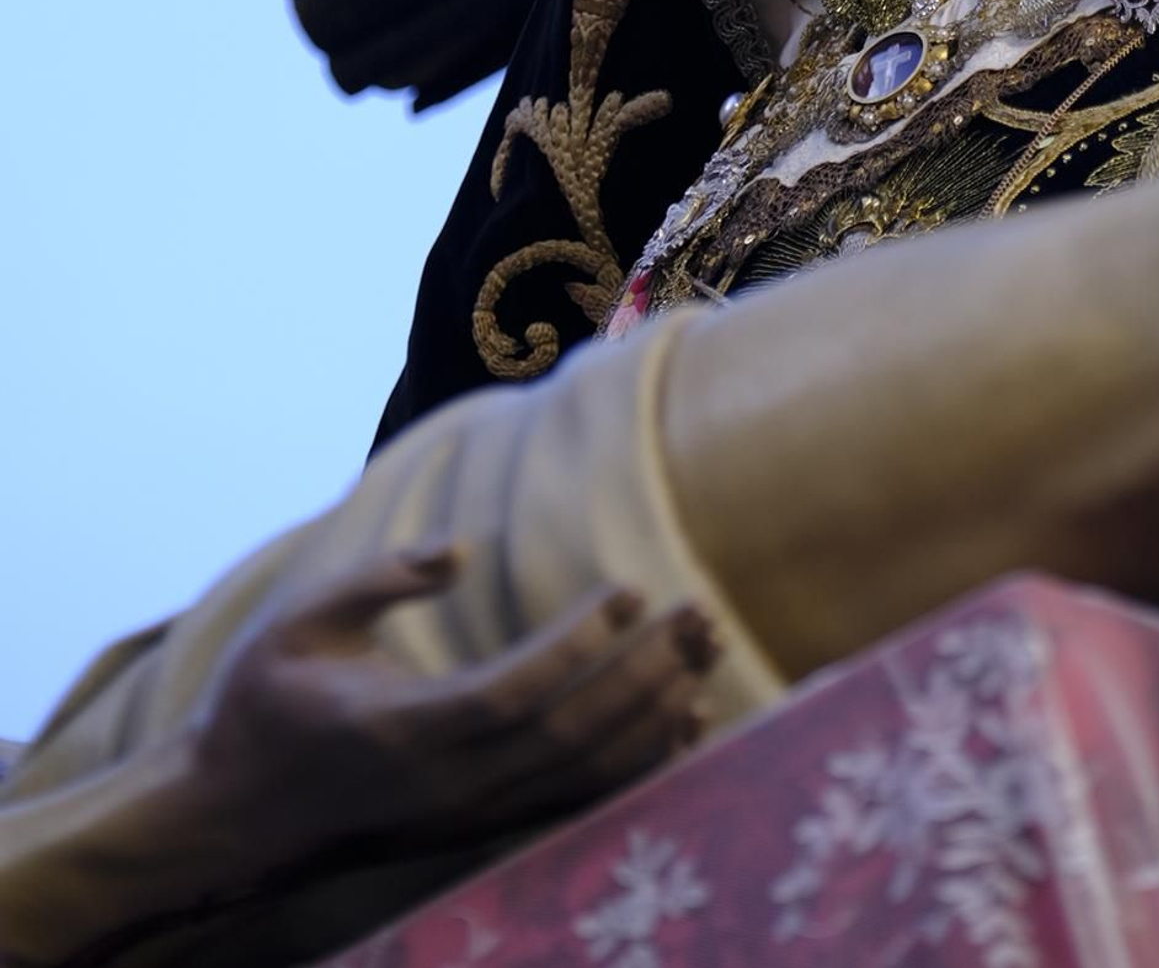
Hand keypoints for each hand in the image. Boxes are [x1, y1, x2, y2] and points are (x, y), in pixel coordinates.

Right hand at [191, 552, 717, 880]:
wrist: (235, 820)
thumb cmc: (263, 706)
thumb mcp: (296, 624)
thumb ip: (375, 580)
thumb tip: (455, 550)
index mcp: (405, 728)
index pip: (516, 692)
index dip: (581, 645)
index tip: (630, 588)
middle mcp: (450, 782)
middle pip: (570, 735)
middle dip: (644, 674)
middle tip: (699, 611)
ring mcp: (469, 815)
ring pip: (583, 775)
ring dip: (653, 715)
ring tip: (704, 654)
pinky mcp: (481, 828)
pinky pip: (574, 803)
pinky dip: (635, 766)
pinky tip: (679, 723)